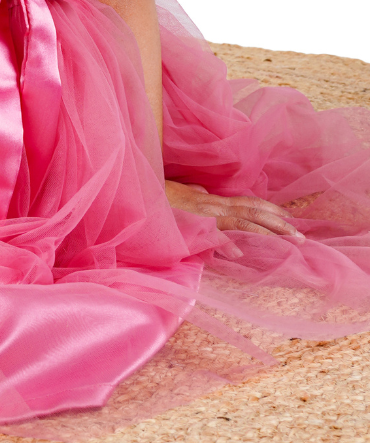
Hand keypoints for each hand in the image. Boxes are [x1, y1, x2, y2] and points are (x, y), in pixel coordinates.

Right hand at [165, 180, 305, 240]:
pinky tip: (238, 253)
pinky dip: (225, 242)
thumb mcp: (180, 192)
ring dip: (266, 232)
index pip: (247, 203)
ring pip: (240, 221)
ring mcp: (204, 215)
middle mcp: (213, 205)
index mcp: (212, 200)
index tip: (289, 216)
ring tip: (287, 241)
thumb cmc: (158, 198)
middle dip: (278, 223)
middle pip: (251, 211)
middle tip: (301, 236)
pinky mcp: (191, 226)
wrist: (141, 198)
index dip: (269, 208)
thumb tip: (203, 190)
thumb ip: (194, 192)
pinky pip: (210, 234)